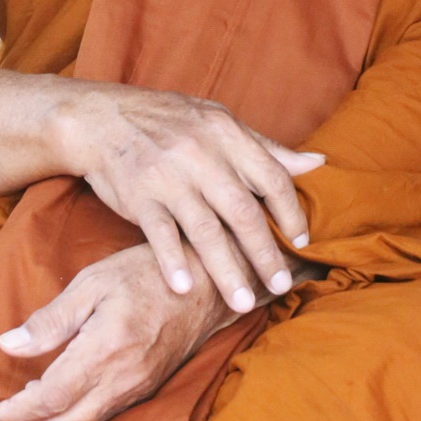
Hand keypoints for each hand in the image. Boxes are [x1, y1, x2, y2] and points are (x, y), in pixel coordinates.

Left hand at [0, 243, 233, 420]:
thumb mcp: (93, 282)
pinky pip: (102, 417)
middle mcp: (121, 379)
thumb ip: (51, 319)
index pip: (50, 397)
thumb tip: (8, 345)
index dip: (17, 414)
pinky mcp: (146, 389)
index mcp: (104, 350)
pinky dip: (71, 420)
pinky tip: (54, 405)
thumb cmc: (146, 273)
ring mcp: (136, 388)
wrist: (208, 284)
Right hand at [56, 82, 323, 313]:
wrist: (102, 117)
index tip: (302, 241)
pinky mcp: (138, 195)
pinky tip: (184, 287)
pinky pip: (159, 233)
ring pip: (204, 230)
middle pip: (242, 211)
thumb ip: (266, 147)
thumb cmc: (169, 121)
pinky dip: (172, 261)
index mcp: (226, 133)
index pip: (271, 175)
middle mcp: (200, 153)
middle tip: (280, 285)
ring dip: (226, 270)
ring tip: (243, 302)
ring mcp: (168, 175)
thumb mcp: (218, 121)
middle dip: (265, 253)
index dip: (291, 211)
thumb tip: (318, 164)